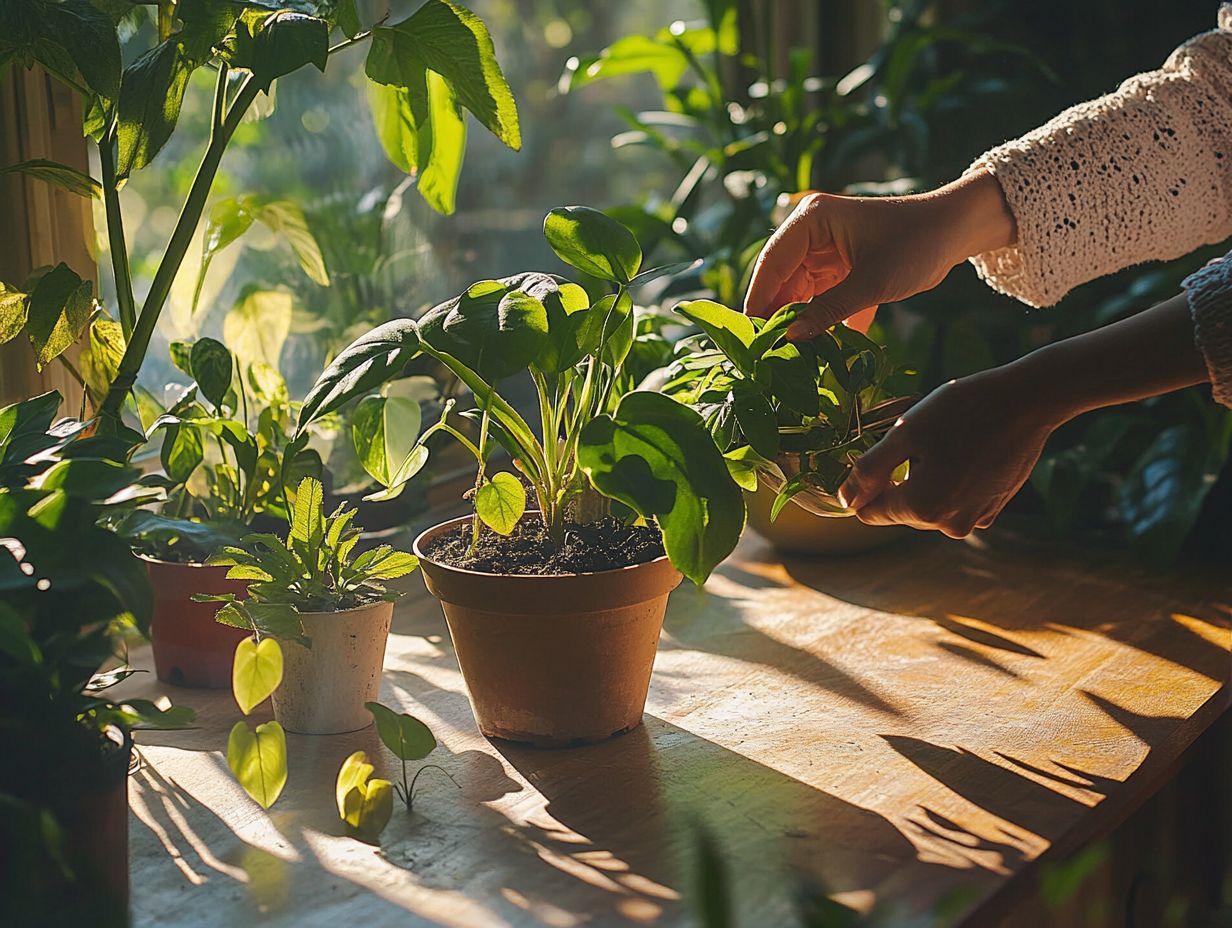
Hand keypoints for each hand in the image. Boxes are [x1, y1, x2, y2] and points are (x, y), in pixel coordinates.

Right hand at [743, 171, 1015, 340]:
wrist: (955, 232)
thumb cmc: (916, 245)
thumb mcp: (871, 283)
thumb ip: (827, 312)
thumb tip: (790, 339)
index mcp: (811, 221)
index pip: (772, 263)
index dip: (759, 300)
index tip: (751, 336)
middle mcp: (811, 234)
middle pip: (781, 281)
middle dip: (777, 317)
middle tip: (768, 354)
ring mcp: (824, 252)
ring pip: (798, 293)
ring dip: (798, 324)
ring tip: (790, 358)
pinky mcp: (839, 269)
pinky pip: (819, 299)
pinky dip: (819, 323)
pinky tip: (816, 351)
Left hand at [837, 365, 1061, 537]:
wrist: (1029, 401)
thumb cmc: (963, 410)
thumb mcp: (905, 432)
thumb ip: (869, 471)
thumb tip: (845, 501)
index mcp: (922, 507)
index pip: (869, 512)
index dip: (866, 485)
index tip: (879, 453)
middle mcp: (948, 524)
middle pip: (900, 510)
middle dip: (899, 480)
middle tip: (918, 439)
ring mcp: (975, 519)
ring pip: (928, 505)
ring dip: (926, 479)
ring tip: (945, 443)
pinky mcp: (993, 508)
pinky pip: (956, 501)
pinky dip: (953, 481)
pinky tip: (966, 451)